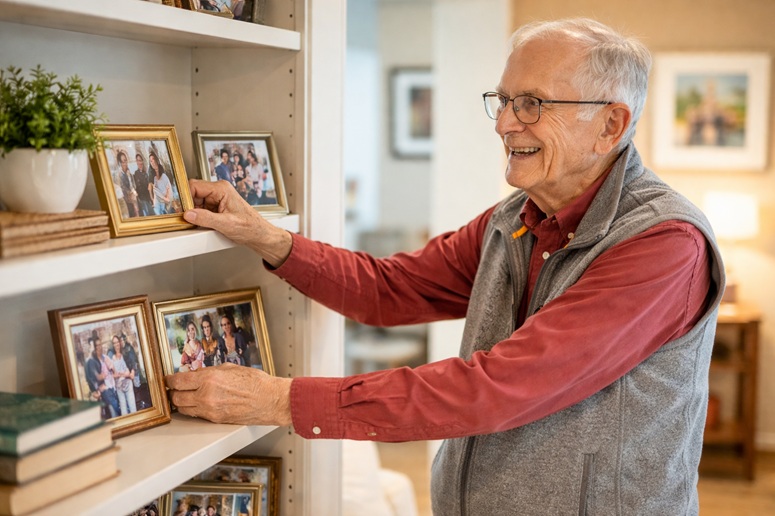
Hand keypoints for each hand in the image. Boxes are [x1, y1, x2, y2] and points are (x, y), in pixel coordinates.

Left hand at [165, 363, 292, 425]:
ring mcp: (209, 409)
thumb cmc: (255, 382)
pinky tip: (197, 403)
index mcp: (209, 379)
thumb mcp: (230, 368)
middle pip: (176, 397)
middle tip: (174, 388)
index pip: (177, 381)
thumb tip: (196, 374)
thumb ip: (209, 372)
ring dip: (181, 402)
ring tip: (184, 396)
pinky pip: (196, 414)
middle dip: (173, 392)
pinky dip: (192, 409)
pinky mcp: (215, 419)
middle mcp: (206, 395)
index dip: (169, 380)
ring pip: (183, 408)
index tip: (167, 379)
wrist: (270, 400)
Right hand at [183, 179, 291, 266]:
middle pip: (193, 193)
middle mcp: (219, 191)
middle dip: (188, 206)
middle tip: (185, 218)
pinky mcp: (216, 207)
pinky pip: (201, 209)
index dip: (184, 196)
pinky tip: (201, 223)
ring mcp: (217, 198)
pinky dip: (198, 216)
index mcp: (222, 189)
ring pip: (195, 202)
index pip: (194, 186)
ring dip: (193, 212)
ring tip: (196, 223)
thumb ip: (205, 218)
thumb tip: (189, 214)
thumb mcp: (225, 225)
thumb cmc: (250, 227)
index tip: (179, 208)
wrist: (259, 235)